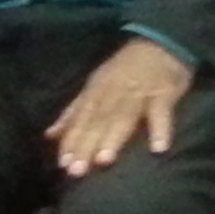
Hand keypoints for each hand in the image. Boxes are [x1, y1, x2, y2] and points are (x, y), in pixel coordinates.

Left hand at [47, 37, 194, 175]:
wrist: (160, 42)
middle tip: (77, 171)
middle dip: (86, 144)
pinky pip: (162, 112)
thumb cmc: (125, 70)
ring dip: (114, 137)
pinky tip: (159, 148)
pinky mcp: (164, 93)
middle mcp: (114, 92)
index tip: (63, 165)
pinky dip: (160, 129)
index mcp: (96, 91)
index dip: (72, 141)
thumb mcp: (95, 86)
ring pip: (124, 116)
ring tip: (104, 161)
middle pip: (98, 121)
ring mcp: (140, 93)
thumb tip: (50, 135)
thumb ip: (74, 112)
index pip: (81, 118)